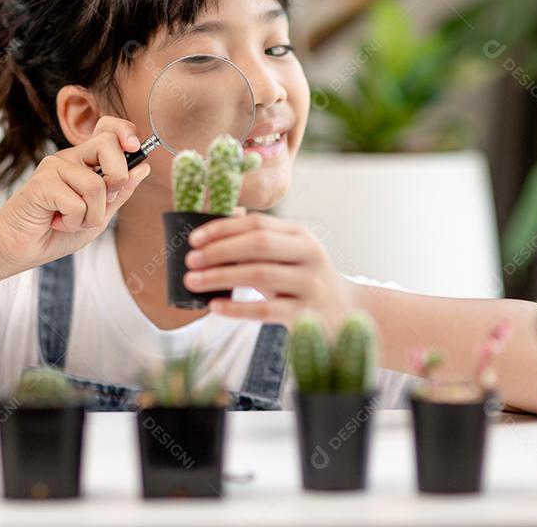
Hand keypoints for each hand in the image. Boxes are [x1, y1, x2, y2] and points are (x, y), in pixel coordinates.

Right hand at [0, 117, 149, 275]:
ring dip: (91, 216)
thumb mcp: (100, 214)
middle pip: (108, 144)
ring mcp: (54, 167)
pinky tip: (57, 222)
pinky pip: (77, 203)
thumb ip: (121, 192)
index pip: (108, 128)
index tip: (134, 147)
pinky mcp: (41, 183)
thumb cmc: (57, 231)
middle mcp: (70, 158)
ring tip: (71, 221)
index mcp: (85, 161)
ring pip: (96, 185)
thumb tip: (143, 167)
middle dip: (117, 179)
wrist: (22, 250)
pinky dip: (74, 222)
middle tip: (102, 202)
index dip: (125, 132)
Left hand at [183, 213, 354, 327]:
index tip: (194, 238)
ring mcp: (311, 284)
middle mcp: (309, 254)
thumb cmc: (301, 281)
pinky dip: (238, 308)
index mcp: (300, 235)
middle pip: (259, 244)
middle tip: (190, 260)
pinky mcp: (307, 313)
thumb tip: (206, 240)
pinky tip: (215, 307)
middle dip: (220, 250)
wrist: (346, 313)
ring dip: (221, 276)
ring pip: (261, 274)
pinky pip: (267, 309)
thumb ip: (256, 246)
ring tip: (193, 281)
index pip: (258, 223)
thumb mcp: (287, 256)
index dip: (224, 228)